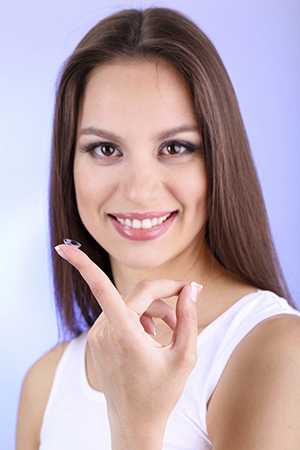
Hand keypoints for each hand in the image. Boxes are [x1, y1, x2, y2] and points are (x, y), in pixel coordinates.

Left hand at [54, 242, 202, 430]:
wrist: (134, 424)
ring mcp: (97, 337)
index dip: (83, 265)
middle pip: (137, 294)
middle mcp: (104, 332)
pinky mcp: (97, 340)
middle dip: (164, 294)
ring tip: (172, 327)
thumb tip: (192, 288)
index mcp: (124, 334)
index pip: (102, 289)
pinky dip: (139, 317)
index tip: (63, 248)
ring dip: (153, 309)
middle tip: (187, 300)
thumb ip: (189, 317)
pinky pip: (120, 315)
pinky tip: (153, 334)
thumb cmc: (162, 393)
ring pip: (129, 304)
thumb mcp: (185, 356)